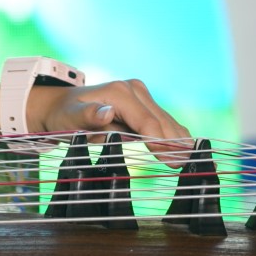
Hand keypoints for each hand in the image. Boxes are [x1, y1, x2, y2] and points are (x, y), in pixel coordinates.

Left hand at [30, 78, 190, 162]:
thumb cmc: (66, 114)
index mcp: (120, 92)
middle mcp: (134, 89)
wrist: (63, 105)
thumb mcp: (70, 117)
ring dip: (179, 141)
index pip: (148, 122)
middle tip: (188, 166)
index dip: (161, 143)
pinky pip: (164, 121)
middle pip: (162, 122)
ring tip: (192, 161)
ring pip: (167, 121)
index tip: (173, 162)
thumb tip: (106, 113)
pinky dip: (175, 136)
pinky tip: (186, 151)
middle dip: (175, 144)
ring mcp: (142, 94)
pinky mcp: (145, 102)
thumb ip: (89, 116)